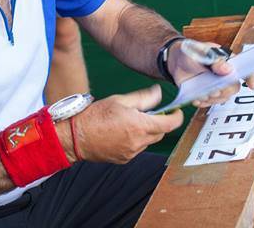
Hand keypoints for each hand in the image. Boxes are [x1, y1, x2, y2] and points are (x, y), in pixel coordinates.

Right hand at [68, 85, 182, 163]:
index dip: (177, 117)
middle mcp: (139, 142)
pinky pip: (138, 148)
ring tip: (129, 122)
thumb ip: (143, 98)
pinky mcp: (125, 159)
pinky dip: (136, 140)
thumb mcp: (120, 100)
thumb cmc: (95, 116)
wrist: (77, 137)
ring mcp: (132, 153)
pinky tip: (121, 132)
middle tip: (147, 113)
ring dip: (146, 132)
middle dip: (159, 123)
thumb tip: (158, 93)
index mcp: (140, 125)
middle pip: (160, 133)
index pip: (169, 124)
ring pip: (149, 141)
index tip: (177, 112)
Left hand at [169, 40, 253, 107]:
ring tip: (200, 93)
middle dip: (223, 91)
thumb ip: (214, 61)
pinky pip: (210, 103)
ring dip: (212, 98)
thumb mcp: (200, 52)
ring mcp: (217, 85)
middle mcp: (225, 75)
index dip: (251, 77)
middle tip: (212, 89)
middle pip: (233, 88)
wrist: (175, 61)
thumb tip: (228, 70)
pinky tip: (196, 98)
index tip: (252, 85)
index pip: (244, 69)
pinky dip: (203, 103)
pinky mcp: (208, 94)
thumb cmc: (190, 52)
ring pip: (223, 98)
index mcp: (227, 61)